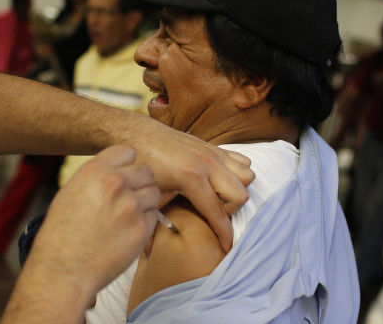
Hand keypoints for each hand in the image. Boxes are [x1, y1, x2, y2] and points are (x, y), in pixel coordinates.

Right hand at [6, 146, 159, 321]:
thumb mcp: (71, 192)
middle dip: (139, 182)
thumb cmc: (61, 235)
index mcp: (94, 171)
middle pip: (146, 170)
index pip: (127, 151)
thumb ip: (96, 177)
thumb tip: (116, 169)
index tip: (122, 175)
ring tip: (126, 215)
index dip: (126, 164)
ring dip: (145, 201)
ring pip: (154, 192)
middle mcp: (115, 184)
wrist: (63, 271)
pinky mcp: (142, 229)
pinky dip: (145, 221)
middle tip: (127, 197)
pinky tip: (126, 231)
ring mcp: (131, 206)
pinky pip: (153, 215)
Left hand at [131, 128, 253, 252]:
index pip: (217, 213)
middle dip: (230, 209)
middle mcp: (207, 163)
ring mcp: (212, 152)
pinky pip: (241, 160)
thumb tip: (153, 249)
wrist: (135, 133)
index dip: (224, 234)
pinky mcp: (211, 146)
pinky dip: (235, 173)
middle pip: (241, 194)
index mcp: (191, 178)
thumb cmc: (140, 164)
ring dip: (235, 188)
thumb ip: (158, 218)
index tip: (226, 248)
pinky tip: (217, 181)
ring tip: (214, 195)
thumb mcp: (150, 193)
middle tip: (209, 212)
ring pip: (247, 174)